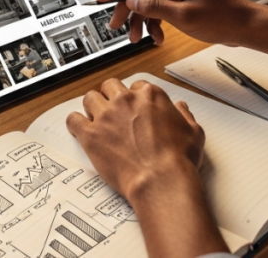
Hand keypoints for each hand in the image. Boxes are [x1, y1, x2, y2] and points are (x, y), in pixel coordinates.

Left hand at [66, 79, 204, 201]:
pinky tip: (79, 130)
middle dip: (110, 96)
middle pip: (110, 86)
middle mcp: (126, 100)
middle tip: (113, 111)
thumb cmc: (178, 159)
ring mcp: (106, 116)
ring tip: (95, 119)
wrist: (161, 180)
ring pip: (90, 98)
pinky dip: (74, 123)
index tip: (134, 108)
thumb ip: (185, 116)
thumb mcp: (193, 132)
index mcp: (150, 96)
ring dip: (92, 107)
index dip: (134, 98)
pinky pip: (73, 120)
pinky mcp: (91, 134)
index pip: (136, 86)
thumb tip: (181, 109)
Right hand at [95, 0, 256, 45]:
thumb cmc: (225, 19)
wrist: (247, 27)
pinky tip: (157, 37)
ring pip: (150, 0)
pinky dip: (156, 22)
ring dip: (143, 20)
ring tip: (138, 38)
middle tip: (116, 26)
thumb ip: (155, 6)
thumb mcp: (185, 16)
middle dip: (129, 9)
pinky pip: (162, 7)